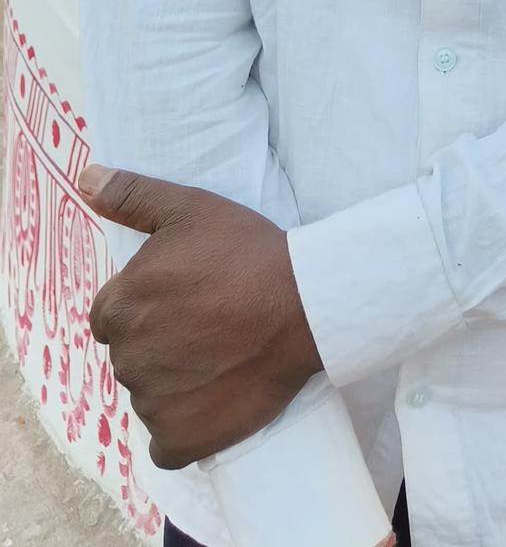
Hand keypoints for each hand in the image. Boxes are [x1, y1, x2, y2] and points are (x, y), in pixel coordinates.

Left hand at [82, 165, 322, 470]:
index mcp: (119, 307)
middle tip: (207, 323)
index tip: (184, 299)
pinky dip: (183, 428)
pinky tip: (213, 399)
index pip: (111, 316)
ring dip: (174, 382)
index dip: (145, 307)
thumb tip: (84, 178)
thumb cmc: (246, 252)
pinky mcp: (181, 440)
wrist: (305, 304)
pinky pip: (166, 443)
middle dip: (160, 342)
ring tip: (219, 356)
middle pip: (131, 355)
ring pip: (150, 395)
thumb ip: (130, 195)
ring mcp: (152, 404)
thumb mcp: (190, 208)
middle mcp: (126, 358)